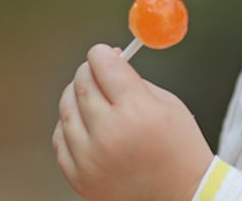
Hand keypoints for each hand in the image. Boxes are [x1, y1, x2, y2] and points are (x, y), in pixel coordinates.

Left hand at [52, 43, 213, 200]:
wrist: (181, 196)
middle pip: (82, 82)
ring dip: (78, 98)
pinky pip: (60, 138)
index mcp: (136, 110)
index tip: (105, 55)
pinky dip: (71, 127)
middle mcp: (110, 134)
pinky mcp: (79, 177)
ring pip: (66, 108)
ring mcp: (91, 158)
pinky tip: (89, 128)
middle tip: (100, 74)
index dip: (103, 54)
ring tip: (96, 103)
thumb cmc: (179, 149)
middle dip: (90, 71)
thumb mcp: (167, 103)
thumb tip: (106, 59)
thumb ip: (132, 79)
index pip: (102, 64)